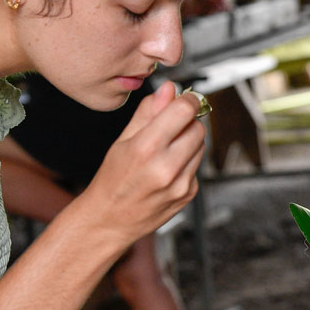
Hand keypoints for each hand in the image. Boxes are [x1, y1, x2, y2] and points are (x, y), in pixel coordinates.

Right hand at [75, 81, 206, 247]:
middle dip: (188, 122)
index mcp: (146, 149)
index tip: (186, 98)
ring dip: (188, 142)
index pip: (183, 111)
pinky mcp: (188, 194)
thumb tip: (169, 89)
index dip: (188, 100)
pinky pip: (197, 166)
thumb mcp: (123, 141)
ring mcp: (179, 183)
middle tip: (171, 127)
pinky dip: (187, 161)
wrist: (109, 221)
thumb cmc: (112, 180)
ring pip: (201, 146)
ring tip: (165, 151)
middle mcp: (165, 167)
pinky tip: (167, 169)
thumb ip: (149, 112)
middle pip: (197, 128)